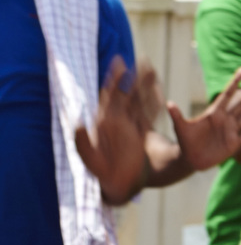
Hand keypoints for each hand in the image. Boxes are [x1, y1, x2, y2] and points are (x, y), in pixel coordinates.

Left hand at [74, 56, 148, 202]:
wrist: (117, 185)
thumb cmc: (103, 174)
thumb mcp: (90, 160)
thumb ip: (82, 143)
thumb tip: (78, 124)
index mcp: (104, 123)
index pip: (110, 96)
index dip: (114, 79)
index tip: (120, 63)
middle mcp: (117, 121)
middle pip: (127, 93)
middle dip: (133, 76)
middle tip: (142, 59)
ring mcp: (129, 125)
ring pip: (140, 100)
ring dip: (145, 85)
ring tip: (151, 69)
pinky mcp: (140, 133)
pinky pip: (149, 113)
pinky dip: (155, 102)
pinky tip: (159, 91)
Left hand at [169, 68, 240, 171]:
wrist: (190, 159)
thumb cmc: (185, 142)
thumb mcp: (180, 128)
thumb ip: (177, 116)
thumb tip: (169, 103)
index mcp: (214, 113)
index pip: (227, 95)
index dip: (235, 82)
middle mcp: (225, 119)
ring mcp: (231, 130)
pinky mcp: (234, 143)